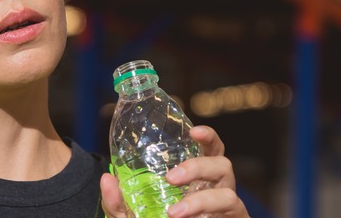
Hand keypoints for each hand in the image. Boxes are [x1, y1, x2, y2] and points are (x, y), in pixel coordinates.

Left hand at [101, 126, 249, 216]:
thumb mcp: (129, 214)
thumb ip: (117, 201)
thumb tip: (107, 178)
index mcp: (198, 177)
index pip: (210, 149)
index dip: (207, 137)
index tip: (193, 131)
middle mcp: (216, 188)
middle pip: (222, 164)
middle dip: (198, 167)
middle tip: (171, 178)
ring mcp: (227, 208)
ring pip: (228, 194)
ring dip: (201, 200)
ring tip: (174, 212)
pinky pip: (233, 213)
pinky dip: (209, 214)